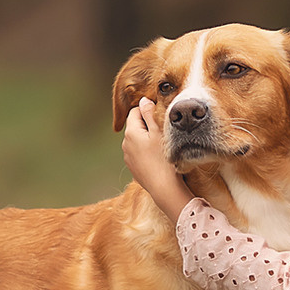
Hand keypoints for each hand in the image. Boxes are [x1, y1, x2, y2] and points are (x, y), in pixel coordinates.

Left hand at [121, 96, 196, 219]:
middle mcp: (125, 144)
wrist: (164, 188)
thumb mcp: (159, 132)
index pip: (135, 111)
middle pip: (136, 126)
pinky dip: (146, 152)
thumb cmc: (164, 158)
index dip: (148, 110)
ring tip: (162, 146)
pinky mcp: (133, 168)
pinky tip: (158, 158)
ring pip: (137, 140)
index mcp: (131, 132)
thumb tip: (143, 100)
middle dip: (147, 125)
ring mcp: (128, 157)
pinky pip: (139, 154)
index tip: (161, 116)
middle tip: (164, 131)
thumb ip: (149, 113)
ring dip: (147, 139)